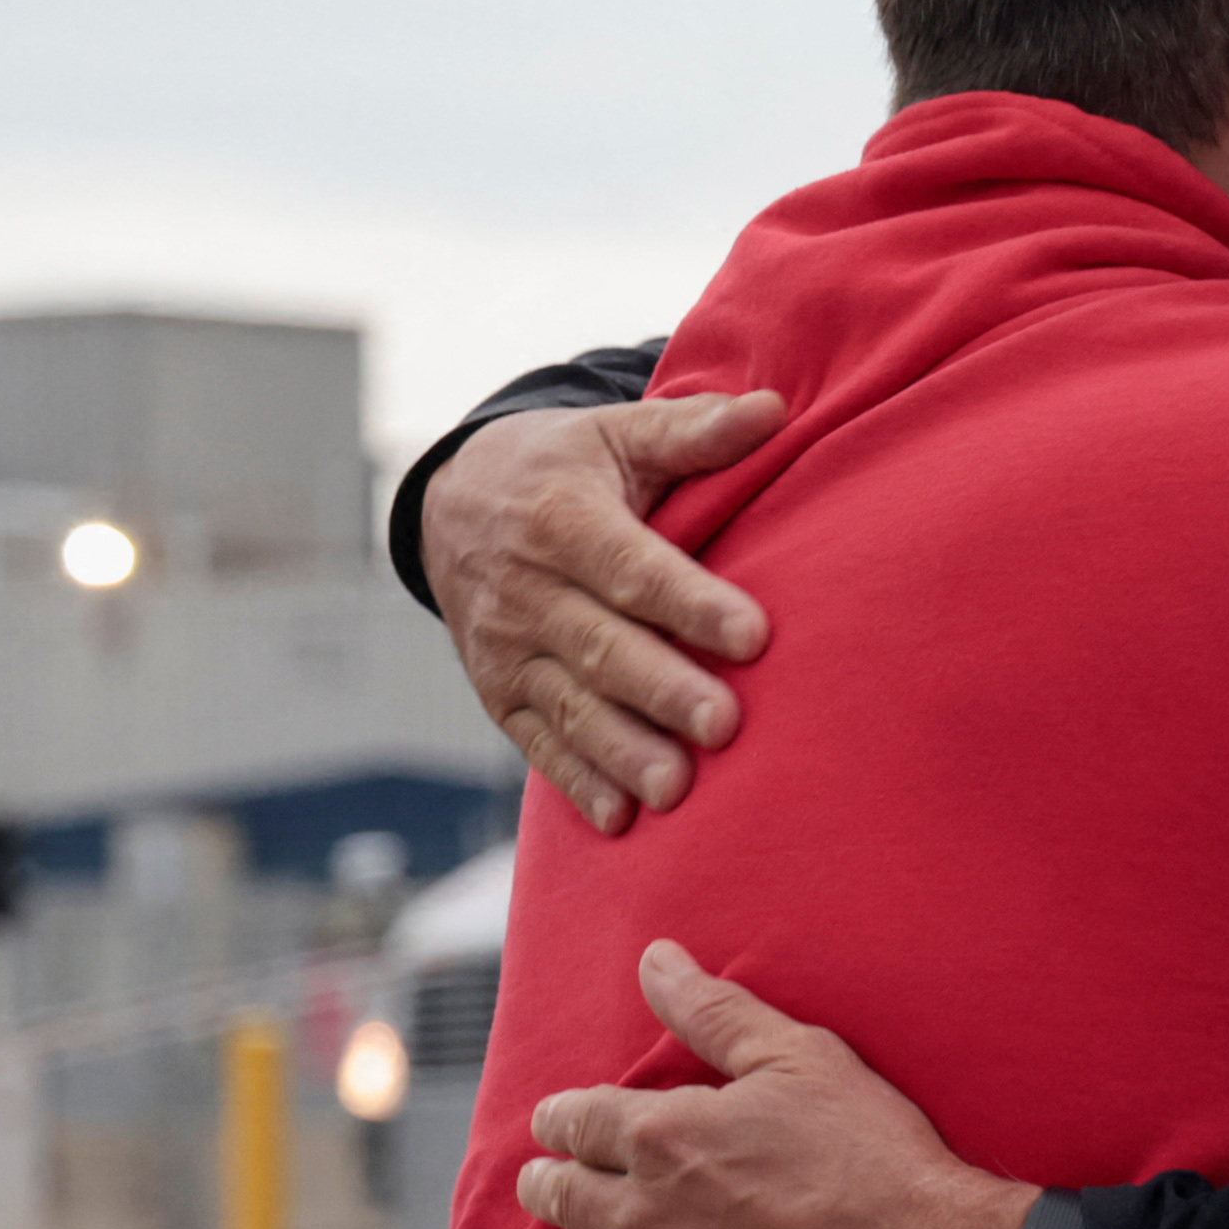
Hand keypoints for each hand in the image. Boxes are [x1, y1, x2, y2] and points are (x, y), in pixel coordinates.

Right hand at [420, 395, 784, 830]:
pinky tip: (619, 818)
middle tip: (725, 727)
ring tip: (678, 789)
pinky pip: (535, 741)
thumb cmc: (565, 469)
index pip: (632, 567)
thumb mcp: (618, 435)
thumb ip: (695, 431)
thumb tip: (774, 409)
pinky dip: (575, 781)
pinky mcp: (497, 692)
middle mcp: (526, 587)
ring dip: (622, 750)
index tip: (754, 636)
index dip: (690, 603)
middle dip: (662, 689)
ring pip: (568, 703)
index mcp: (562, 518)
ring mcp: (506, 647)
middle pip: (602, 644)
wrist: (454, 502)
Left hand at [513, 941, 1040, 1228]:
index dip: (559, 1120)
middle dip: (545, 1182)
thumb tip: (655, 960)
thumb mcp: (800, 1060)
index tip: (555, 1125)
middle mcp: (639, 1214)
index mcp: (661, 1136)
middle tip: (543, 1183)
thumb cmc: (871, 1157)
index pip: (573, 1122)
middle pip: (558, 1195)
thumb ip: (716, 1012)